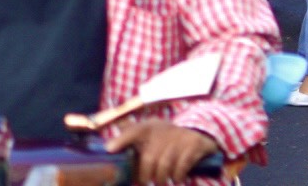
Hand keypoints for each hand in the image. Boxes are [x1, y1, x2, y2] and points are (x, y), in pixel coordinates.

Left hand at [104, 120, 219, 184]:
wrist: (198, 133)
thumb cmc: (166, 138)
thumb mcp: (150, 133)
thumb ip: (129, 137)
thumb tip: (108, 147)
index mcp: (148, 126)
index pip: (132, 130)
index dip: (120, 140)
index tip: (109, 149)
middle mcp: (163, 129)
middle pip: (149, 157)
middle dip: (145, 174)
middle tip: (144, 181)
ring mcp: (179, 136)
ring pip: (165, 163)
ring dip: (161, 177)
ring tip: (160, 182)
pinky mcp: (194, 145)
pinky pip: (183, 165)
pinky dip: (178, 175)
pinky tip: (176, 179)